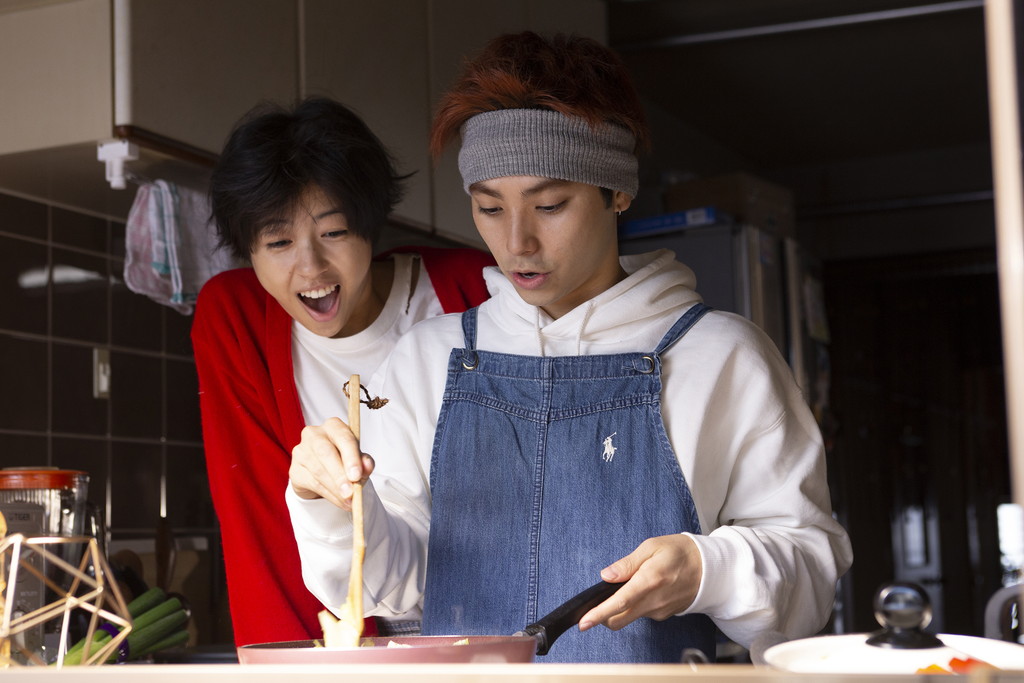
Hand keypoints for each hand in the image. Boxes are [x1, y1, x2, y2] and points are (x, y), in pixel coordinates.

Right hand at [289, 417, 374, 508]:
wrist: (322, 471)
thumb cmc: (343, 459)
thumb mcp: (357, 458)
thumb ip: (364, 461)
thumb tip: (367, 466)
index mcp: (333, 426)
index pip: (343, 438)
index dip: (351, 457)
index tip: (357, 475)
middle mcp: (314, 434)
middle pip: (326, 453)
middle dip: (340, 475)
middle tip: (351, 492)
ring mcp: (301, 451)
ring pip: (319, 471)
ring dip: (336, 489)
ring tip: (349, 501)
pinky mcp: (294, 469)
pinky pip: (312, 483)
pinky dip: (329, 495)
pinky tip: (339, 501)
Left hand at [577, 534, 701, 631]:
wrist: (710, 568)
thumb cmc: (680, 552)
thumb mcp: (652, 546)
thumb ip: (627, 563)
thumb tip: (606, 575)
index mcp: (650, 580)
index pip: (619, 602)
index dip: (599, 613)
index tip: (584, 622)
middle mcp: (654, 601)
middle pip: (619, 619)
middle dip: (602, 615)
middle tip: (595, 603)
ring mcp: (659, 611)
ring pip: (629, 617)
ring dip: (620, 607)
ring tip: (628, 585)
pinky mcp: (662, 615)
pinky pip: (641, 613)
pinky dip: (634, 605)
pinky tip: (642, 590)